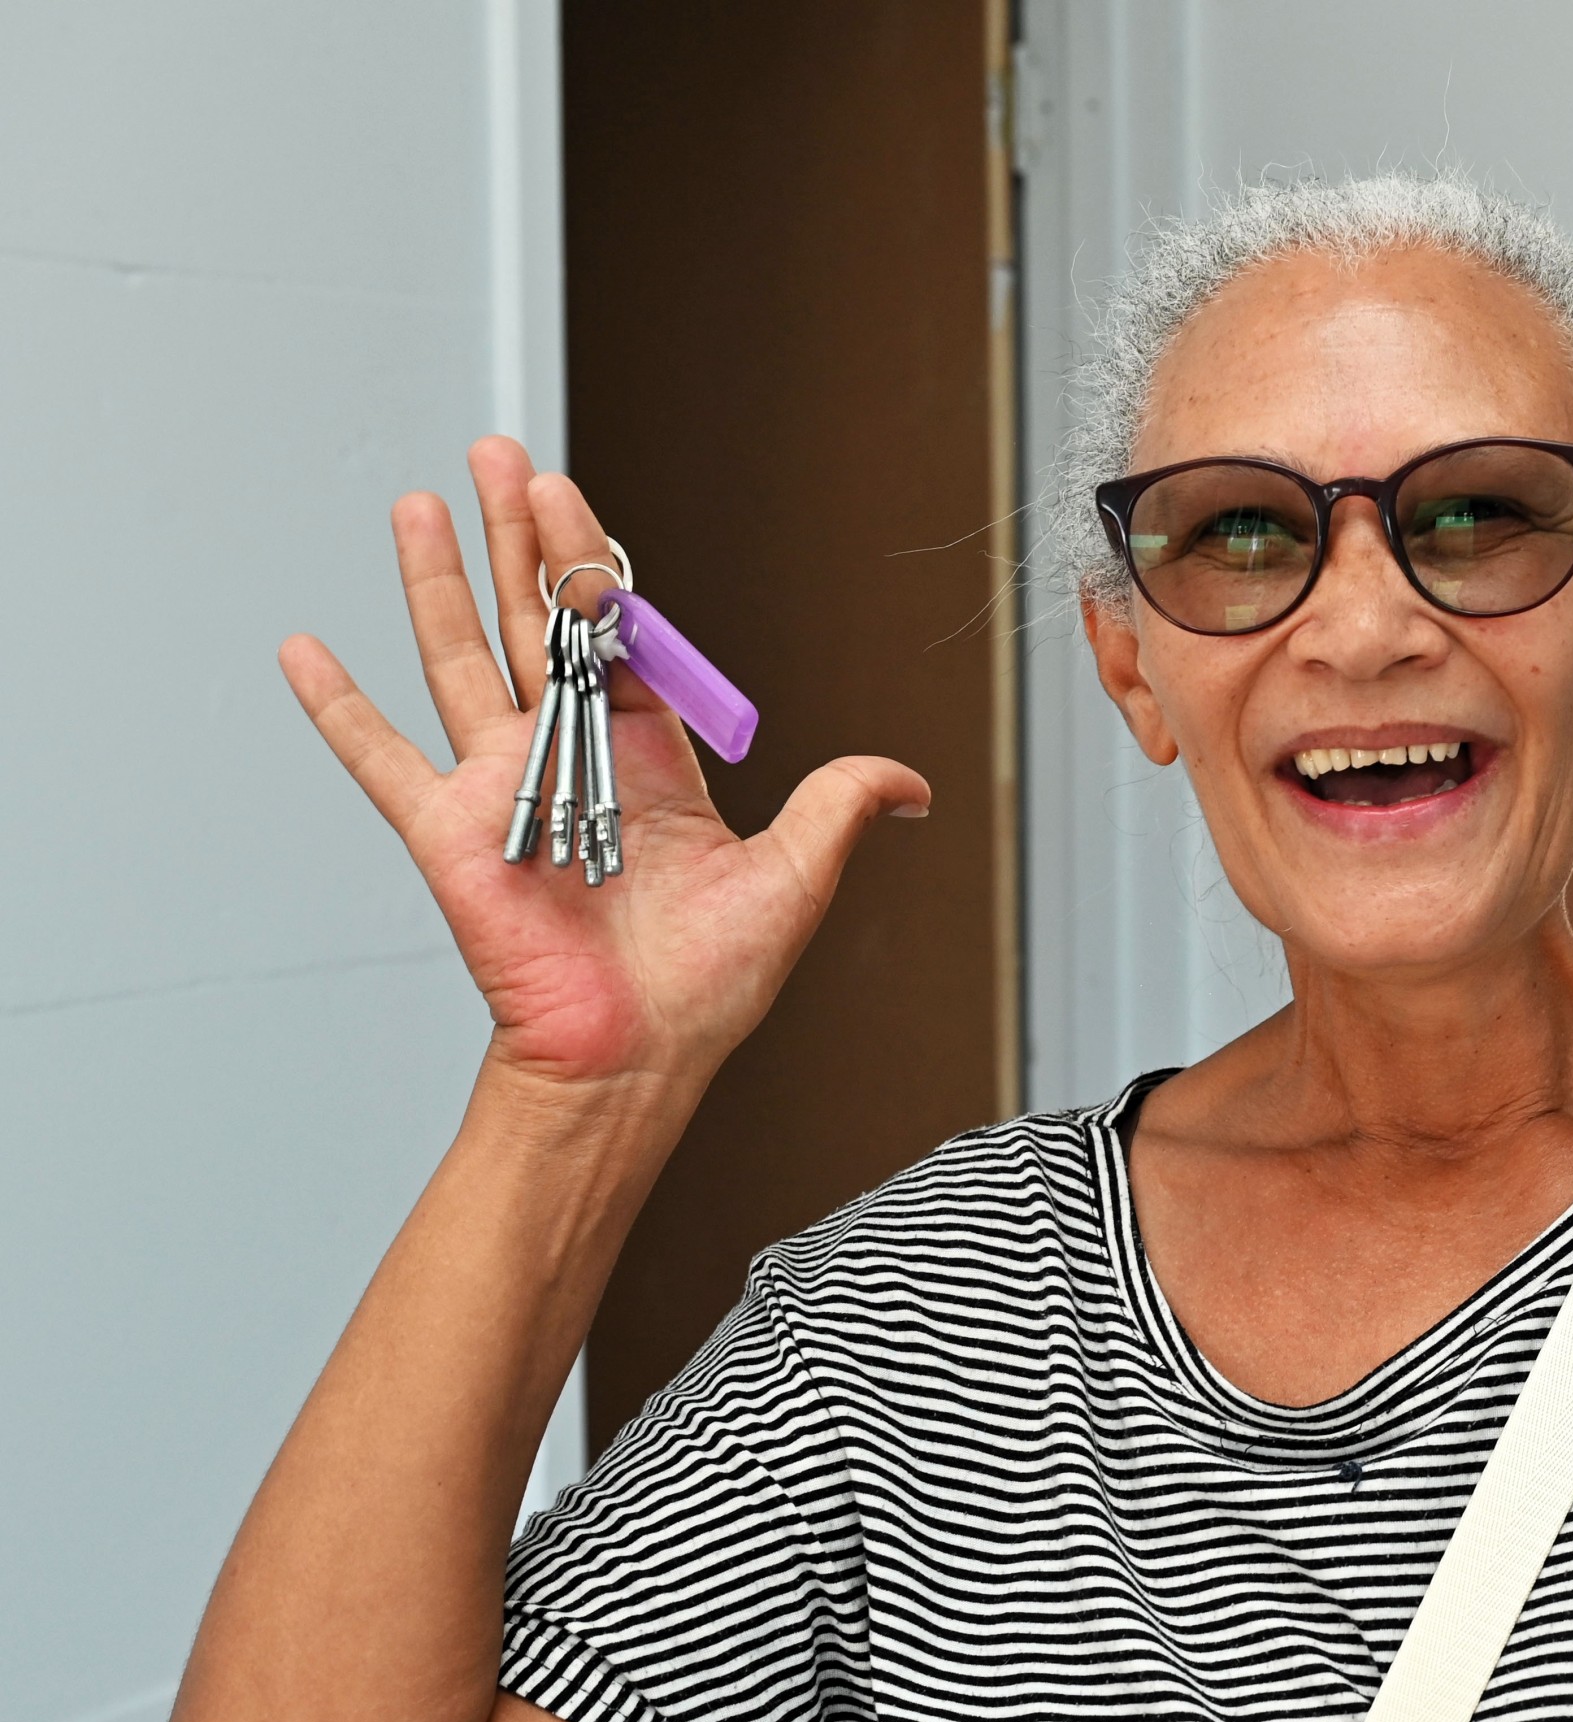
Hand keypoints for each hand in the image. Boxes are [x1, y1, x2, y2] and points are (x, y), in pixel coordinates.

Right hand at [281, 437, 929, 1093]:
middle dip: (520, 539)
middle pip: (539, 624)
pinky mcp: (449, 832)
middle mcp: (575, 759)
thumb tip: (915, 784)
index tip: (571, 497)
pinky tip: (301, 649)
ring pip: (464, 660)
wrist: (636, 1058)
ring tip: (419, 504)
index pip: (619, 638)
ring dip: (440, 582)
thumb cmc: (709, 987)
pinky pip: (381, 759)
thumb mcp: (795, 880)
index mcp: (651, 760)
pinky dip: (338, 708)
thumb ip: (839, 809)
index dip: (596, 567)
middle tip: (498, 456)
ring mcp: (505, 787)